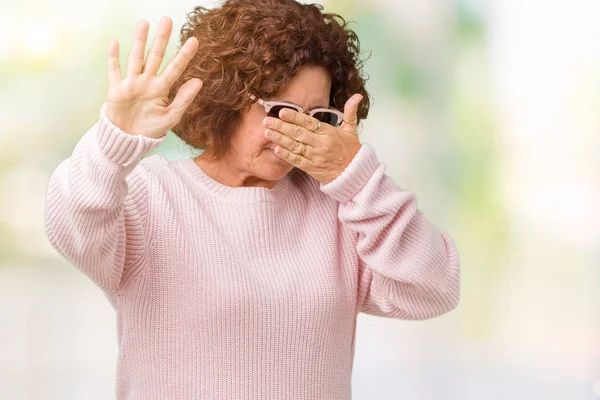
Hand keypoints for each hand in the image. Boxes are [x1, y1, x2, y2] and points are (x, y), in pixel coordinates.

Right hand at [105, 16, 202, 138]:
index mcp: (162, 89)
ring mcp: (132, 83)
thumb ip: (184, 99)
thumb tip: (199, 81)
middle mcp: (148, 82)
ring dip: (139, 41)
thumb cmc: (151, 130)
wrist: (128, 141)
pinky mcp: (117, 89)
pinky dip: (113, 58)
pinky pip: (114, 71)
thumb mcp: (171, 117)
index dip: (184, 55)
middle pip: (156, 56)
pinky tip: (115, 43)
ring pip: (136, 58)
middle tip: (167, 20)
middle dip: (161, 39)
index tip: (195, 40)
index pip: (175, 68)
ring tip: (144, 23)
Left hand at [262, 94, 363, 183]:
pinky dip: (286, 155)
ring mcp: (316, 156)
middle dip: (281, 126)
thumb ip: (350, 112)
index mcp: (329, 132)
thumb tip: (357, 96)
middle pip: (298, 133)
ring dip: (280, 139)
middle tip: (267, 120)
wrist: (354, 174)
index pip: (309, 122)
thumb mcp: (352, 130)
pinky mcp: (312, 168)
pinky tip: (276, 149)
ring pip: (295, 146)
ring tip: (267, 132)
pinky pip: (297, 161)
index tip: (282, 112)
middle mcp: (321, 143)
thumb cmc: (351, 151)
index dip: (295, 117)